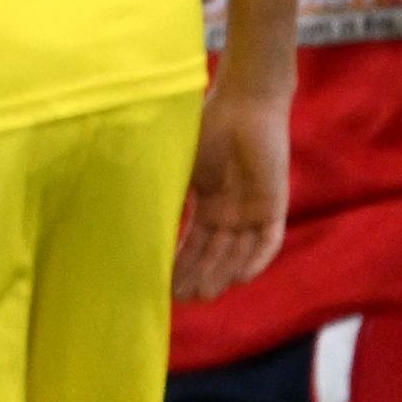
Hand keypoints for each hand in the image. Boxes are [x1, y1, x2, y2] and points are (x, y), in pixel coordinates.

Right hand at [174, 74, 288, 301]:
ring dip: (221, 274)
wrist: (243, 102)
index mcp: (209, 201)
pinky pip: (268, 240)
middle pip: (214, 252)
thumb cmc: (206, 126)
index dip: (179, 262)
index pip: (193, 240)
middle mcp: (231, 211)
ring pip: (238, 252)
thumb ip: (163, 192)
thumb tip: (128, 218)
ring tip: (202, 295)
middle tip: (180, 299)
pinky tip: (238, 278)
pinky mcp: (274, 203)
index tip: (162, 283)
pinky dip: (255, 260)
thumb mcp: (178, 166)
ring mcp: (253, 208)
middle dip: (197, 276)